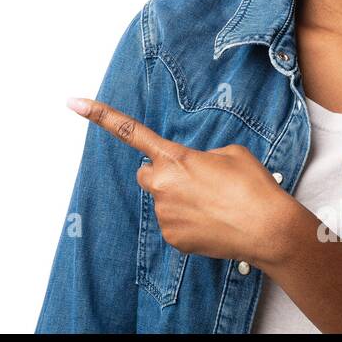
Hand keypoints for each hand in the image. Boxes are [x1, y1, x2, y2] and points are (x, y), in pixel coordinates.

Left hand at [65, 96, 296, 264]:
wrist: (268, 229)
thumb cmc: (253, 186)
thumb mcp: (229, 154)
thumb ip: (200, 157)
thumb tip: (192, 173)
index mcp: (174, 158)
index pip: (130, 132)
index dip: (100, 115)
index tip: (73, 102)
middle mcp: (162, 185)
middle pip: (148, 175)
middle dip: (164, 176)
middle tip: (196, 182)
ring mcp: (165, 215)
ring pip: (164, 202)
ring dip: (181, 201)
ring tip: (215, 205)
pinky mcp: (172, 238)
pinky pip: (173, 225)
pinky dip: (188, 223)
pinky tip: (212, 224)